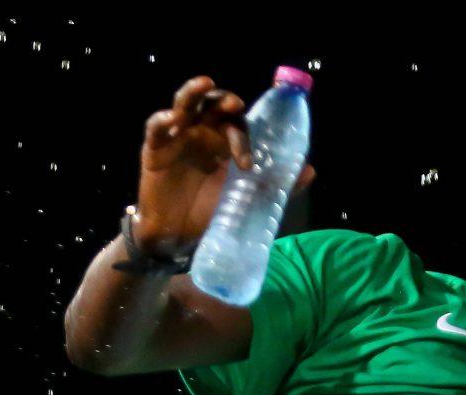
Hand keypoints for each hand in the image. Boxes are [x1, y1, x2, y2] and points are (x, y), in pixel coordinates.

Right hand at [134, 76, 312, 253]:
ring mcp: (178, 137)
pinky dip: (163, 120)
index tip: (248, 163)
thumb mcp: (247, 200)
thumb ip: (278, 184)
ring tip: (205, 84)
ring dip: (194, 93)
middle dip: (224, 100)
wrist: (178, 238)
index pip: (237, 123)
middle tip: (235, 104)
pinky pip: (156, 127)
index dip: (244, 135)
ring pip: (185, 104)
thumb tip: (310, 170)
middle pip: (213, 104)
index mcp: (225, 141)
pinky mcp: (155, 148)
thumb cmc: (211, 213)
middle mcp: (203, 132)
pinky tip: (172, 120)